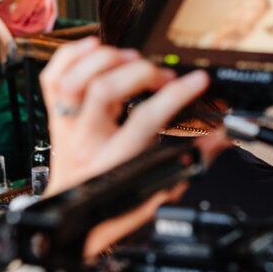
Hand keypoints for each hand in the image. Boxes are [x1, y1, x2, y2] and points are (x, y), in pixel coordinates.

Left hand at [38, 37, 230, 254]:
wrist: (72, 222)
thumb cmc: (113, 208)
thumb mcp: (159, 191)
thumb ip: (190, 162)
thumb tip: (219, 139)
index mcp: (114, 161)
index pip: (145, 118)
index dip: (175, 95)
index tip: (196, 82)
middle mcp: (87, 140)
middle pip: (105, 90)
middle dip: (141, 72)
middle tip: (163, 75)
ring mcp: (68, 127)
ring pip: (75, 79)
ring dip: (106, 59)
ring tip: (130, 58)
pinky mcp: (57, 119)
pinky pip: (53, 78)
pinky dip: (70, 56)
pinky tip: (92, 49)